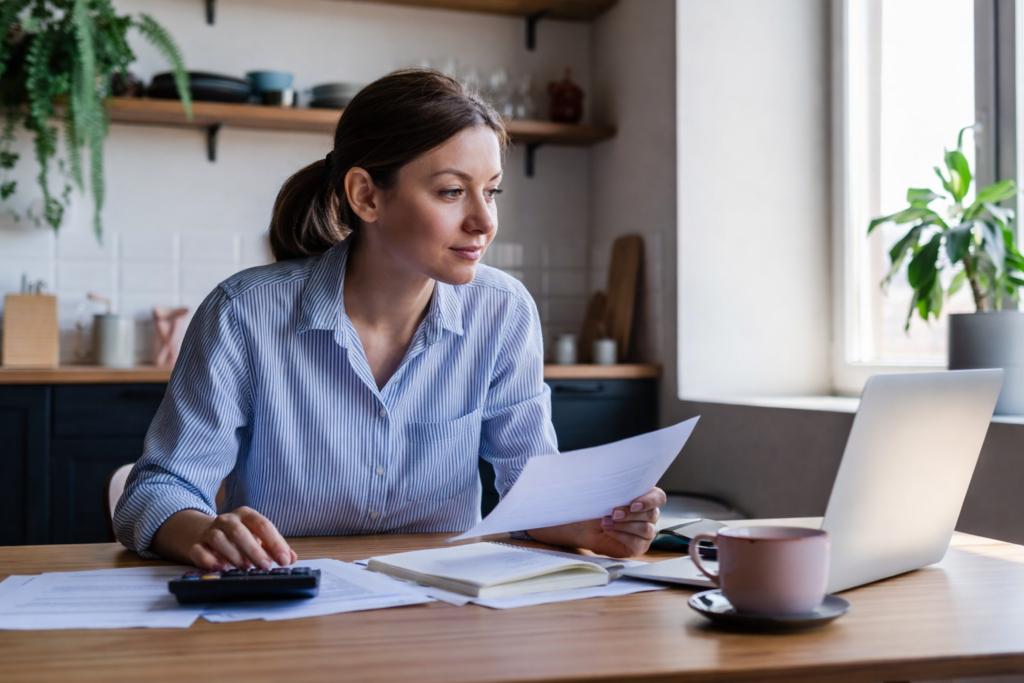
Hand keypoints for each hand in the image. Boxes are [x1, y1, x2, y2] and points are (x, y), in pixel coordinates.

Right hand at [155, 507, 296, 570]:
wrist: (205, 534)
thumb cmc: (239, 538)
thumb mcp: (258, 538)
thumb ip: (275, 547)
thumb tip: (292, 558)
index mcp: (246, 515)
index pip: (263, 525)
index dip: (275, 543)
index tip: (285, 560)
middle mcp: (227, 520)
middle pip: (240, 532)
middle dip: (254, 550)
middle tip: (265, 566)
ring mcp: (210, 531)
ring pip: (218, 539)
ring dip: (233, 554)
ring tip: (244, 568)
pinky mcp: (196, 544)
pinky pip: (198, 550)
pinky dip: (208, 560)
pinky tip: (220, 568)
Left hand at [526, 487, 665, 557]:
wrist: (582, 523)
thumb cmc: (596, 505)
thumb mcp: (603, 492)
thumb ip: (612, 484)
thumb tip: (609, 470)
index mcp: (645, 497)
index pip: (659, 497)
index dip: (649, 500)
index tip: (633, 502)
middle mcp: (648, 514)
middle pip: (652, 514)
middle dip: (632, 514)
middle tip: (614, 512)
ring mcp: (644, 531)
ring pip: (646, 529)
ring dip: (625, 525)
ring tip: (605, 522)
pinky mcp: (637, 546)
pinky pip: (638, 543)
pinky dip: (622, 536)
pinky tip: (609, 530)